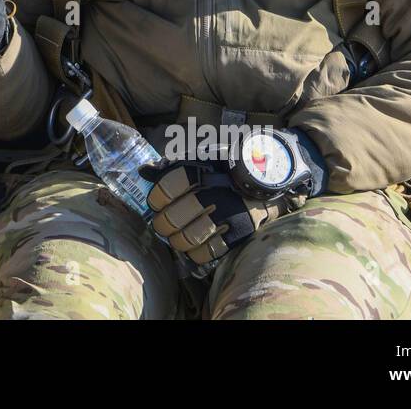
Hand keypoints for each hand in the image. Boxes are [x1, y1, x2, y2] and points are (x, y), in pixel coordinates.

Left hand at [146, 162, 294, 267]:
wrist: (266, 177)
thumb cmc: (225, 167)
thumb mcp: (199, 157)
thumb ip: (170, 165)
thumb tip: (143, 171)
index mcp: (200, 171)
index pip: (165, 190)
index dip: (155, 200)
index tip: (157, 203)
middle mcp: (213, 192)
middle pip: (172, 219)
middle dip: (163, 224)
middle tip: (164, 223)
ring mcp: (228, 214)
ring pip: (187, 238)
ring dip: (177, 240)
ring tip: (178, 235)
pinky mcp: (240, 232)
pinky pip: (208, 252)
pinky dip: (196, 253)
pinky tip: (195, 245)